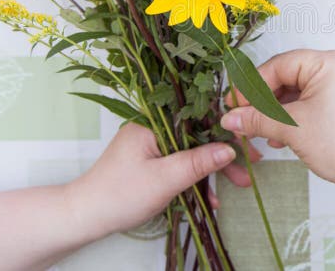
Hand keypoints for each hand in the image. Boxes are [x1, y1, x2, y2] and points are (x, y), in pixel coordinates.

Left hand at [66, 122, 236, 238]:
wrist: (84, 218)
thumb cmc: (118, 195)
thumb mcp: (164, 179)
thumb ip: (198, 162)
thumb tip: (229, 148)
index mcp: (152, 121)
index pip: (197, 117)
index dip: (226, 130)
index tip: (247, 145)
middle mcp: (153, 127)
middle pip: (198, 134)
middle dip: (225, 152)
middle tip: (249, 167)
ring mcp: (153, 145)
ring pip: (192, 151)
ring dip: (214, 168)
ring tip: (238, 185)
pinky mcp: (152, 162)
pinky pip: (181, 164)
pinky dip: (197, 178)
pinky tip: (211, 197)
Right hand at [220, 49, 334, 190]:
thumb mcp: (292, 128)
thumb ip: (257, 119)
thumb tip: (230, 118)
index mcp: (328, 62)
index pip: (278, 66)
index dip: (252, 86)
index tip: (233, 105)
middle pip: (288, 77)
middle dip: (264, 102)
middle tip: (244, 119)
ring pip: (298, 93)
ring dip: (277, 113)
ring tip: (263, 134)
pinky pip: (312, 103)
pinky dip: (294, 118)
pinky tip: (282, 138)